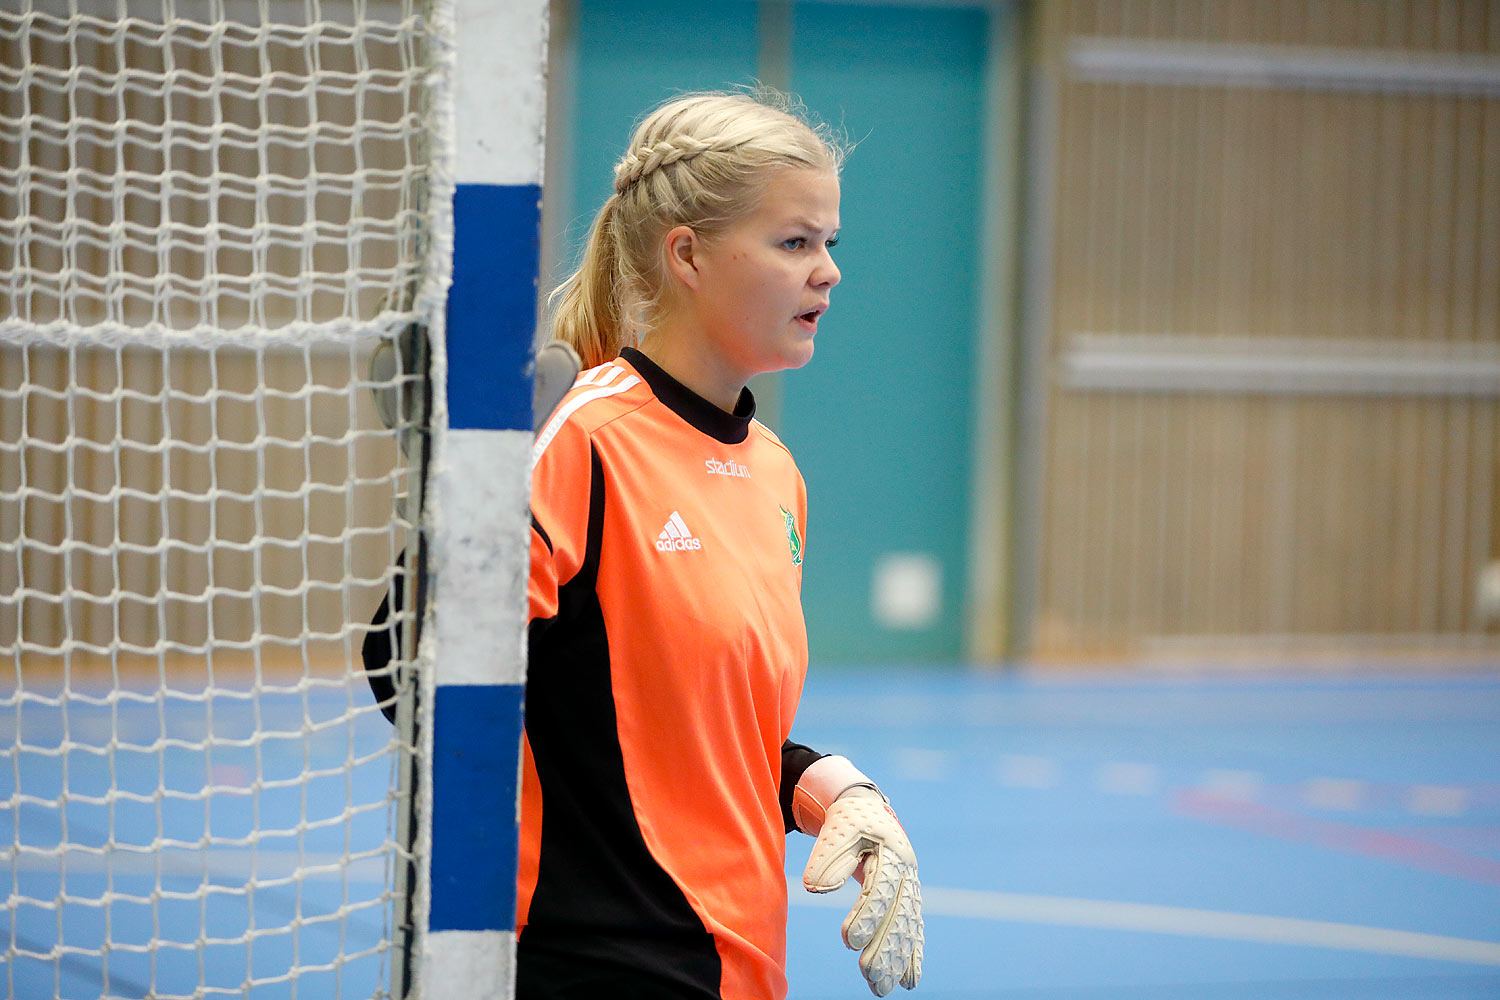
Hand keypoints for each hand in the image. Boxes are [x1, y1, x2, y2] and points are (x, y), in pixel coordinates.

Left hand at [802, 785, 923, 995]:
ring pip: (905, 927)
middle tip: (868, 974)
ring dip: (895, 959)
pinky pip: (912, 930)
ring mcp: (910, 887)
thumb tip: (816, 888)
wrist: (869, 810)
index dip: (867, 915)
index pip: (881, 888)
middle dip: (884, 946)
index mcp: (891, 851)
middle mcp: (906, 872)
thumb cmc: (849, 820)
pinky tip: (908, 981)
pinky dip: (911, 955)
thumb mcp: (837, 829)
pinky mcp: (908, 899)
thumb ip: (829, 857)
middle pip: (898, 914)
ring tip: (880, 987)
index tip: (848, 941)